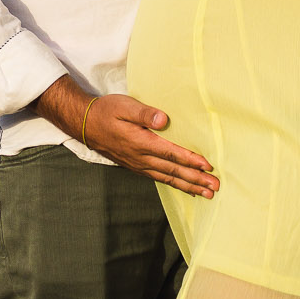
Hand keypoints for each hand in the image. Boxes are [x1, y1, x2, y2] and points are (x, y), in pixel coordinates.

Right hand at [33, 76, 217, 196]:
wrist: (85, 124)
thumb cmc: (106, 111)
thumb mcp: (124, 105)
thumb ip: (144, 113)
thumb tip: (163, 120)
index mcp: (141, 142)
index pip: (171, 153)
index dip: (190, 160)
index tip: (208, 166)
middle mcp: (141, 157)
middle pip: (173, 170)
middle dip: (195, 179)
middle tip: (214, 187)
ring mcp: (138, 164)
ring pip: (167, 178)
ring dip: (188, 186)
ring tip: (206, 193)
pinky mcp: (136, 166)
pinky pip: (159, 178)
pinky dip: (174, 184)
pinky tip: (185, 187)